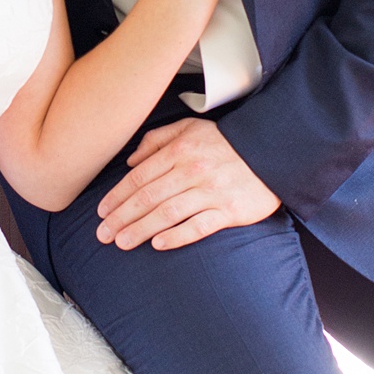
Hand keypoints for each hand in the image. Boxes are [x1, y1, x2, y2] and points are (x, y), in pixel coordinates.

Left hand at [96, 116, 280, 251]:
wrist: (271, 152)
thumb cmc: (226, 142)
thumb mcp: (190, 129)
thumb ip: (157, 140)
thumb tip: (130, 160)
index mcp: (180, 151)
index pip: (140, 177)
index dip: (117, 196)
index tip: (102, 212)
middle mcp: (192, 171)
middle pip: (148, 198)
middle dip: (121, 218)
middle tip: (103, 235)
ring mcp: (211, 192)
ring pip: (167, 214)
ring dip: (140, 230)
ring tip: (121, 243)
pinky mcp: (230, 211)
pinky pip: (198, 226)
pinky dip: (177, 236)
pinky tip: (158, 244)